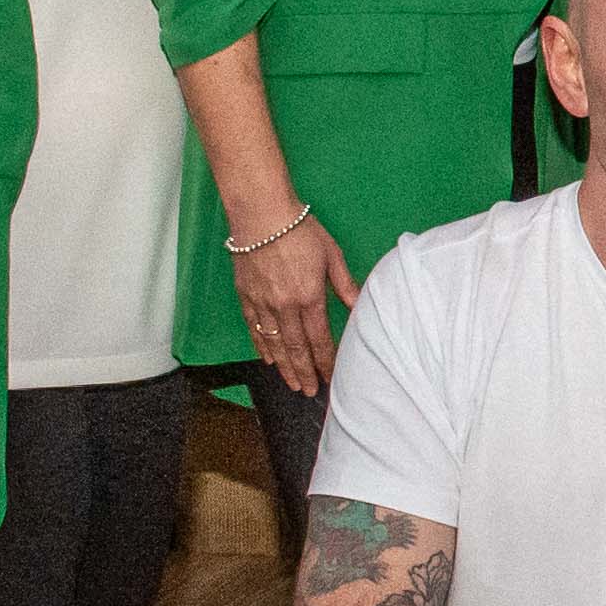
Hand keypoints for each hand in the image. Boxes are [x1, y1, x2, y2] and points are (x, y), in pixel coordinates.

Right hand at [233, 212, 355, 398]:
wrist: (261, 213)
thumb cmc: (300, 229)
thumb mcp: (331, 254)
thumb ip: (344, 284)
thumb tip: (359, 306)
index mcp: (309, 296)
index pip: (320, 339)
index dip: (326, 361)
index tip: (330, 377)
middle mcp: (285, 305)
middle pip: (296, 348)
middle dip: (305, 372)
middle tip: (310, 392)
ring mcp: (262, 302)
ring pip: (275, 343)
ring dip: (284, 366)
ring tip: (292, 383)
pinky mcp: (246, 296)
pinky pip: (254, 328)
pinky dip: (262, 346)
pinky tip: (268, 358)